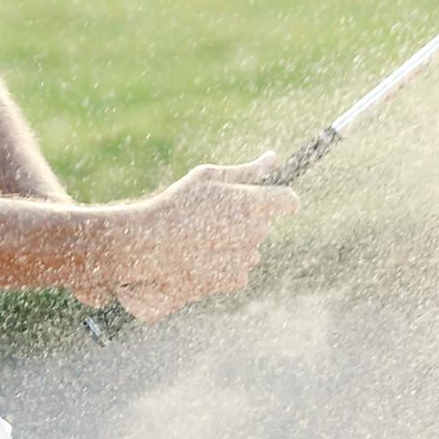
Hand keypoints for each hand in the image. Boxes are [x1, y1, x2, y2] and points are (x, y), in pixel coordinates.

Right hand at [102, 153, 299, 321]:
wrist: (149, 244)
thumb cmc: (177, 204)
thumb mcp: (208, 177)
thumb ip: (246, 171)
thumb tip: (272, 158)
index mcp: (252, 203)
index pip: (289, 201)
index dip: (279, 199)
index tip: (266, 199)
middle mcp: (254, 232)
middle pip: (264, 224)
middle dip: (247, 220)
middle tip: (214, 216)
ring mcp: (245, 258)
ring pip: (251, 248)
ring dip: (236, 243)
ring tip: (203, 237)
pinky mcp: (233, 279)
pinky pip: (239, 269)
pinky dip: (226, 264)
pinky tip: (202, 255)